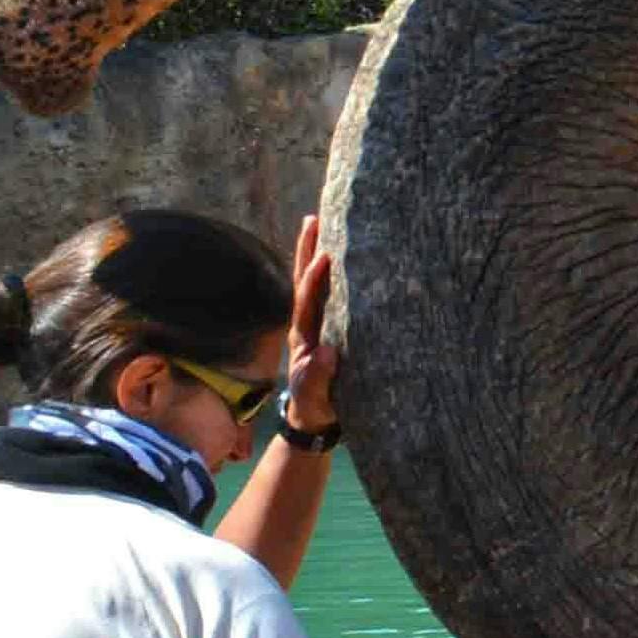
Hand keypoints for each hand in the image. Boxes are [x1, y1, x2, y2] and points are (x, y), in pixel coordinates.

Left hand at [281, 214, 339, 437]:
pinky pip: (323, 292)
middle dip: (306, 251)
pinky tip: (335, 253)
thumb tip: (326, 353)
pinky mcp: (324, 327)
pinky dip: (326, 270)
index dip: (314, 279)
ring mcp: (313, 324)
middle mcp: (305, 324)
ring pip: (311, 283)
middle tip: (313, 219)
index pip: (307, 302)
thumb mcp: (316, 398)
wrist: (313, 418)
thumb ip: (318, 378)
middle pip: (303, 281)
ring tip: (319, 222)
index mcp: (304, 337)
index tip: (324, 255)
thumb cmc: (316, 408)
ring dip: (313, 253)